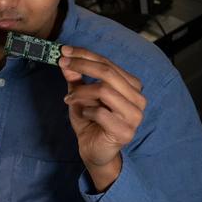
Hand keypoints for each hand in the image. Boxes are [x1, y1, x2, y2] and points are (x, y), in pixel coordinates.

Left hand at [58, 45, 145, 191]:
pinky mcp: (126, 131)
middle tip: (63, 64)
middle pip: (108, 72)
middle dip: (82, 65)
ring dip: (81, 92)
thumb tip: (66, 59)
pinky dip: (87, 111)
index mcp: (131, 86)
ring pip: (105, 90)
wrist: (94, 150)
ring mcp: (134, 116)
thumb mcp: (80, 95)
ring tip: (69, 99)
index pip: (108, 63)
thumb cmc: (90, 121)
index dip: (85, 54)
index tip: (64, 51)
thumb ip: (76, 78)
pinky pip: (101, 112)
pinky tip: (83, 115)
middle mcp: (137, 98)